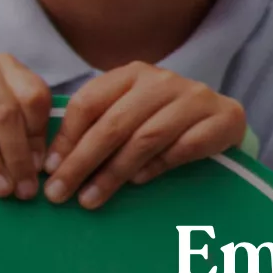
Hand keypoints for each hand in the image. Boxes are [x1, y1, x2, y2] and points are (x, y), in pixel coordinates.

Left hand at [43, 64, 246, 208]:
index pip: (89, 102)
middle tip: (60, 192)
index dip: (66, 138)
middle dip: (82, 161)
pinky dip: (157, 166)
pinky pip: (184, 148)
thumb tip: (54, 165)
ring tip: (91, 198)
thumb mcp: (128, 113)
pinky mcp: (223, 119)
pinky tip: (139, 182)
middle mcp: (163, 81)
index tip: (49, 169)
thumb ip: (98, 127)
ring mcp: (196, 98)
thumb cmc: (163, 120)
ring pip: (146, 138)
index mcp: (133, 74)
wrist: (222, 118)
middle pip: (114, 123)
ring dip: (114, 173)